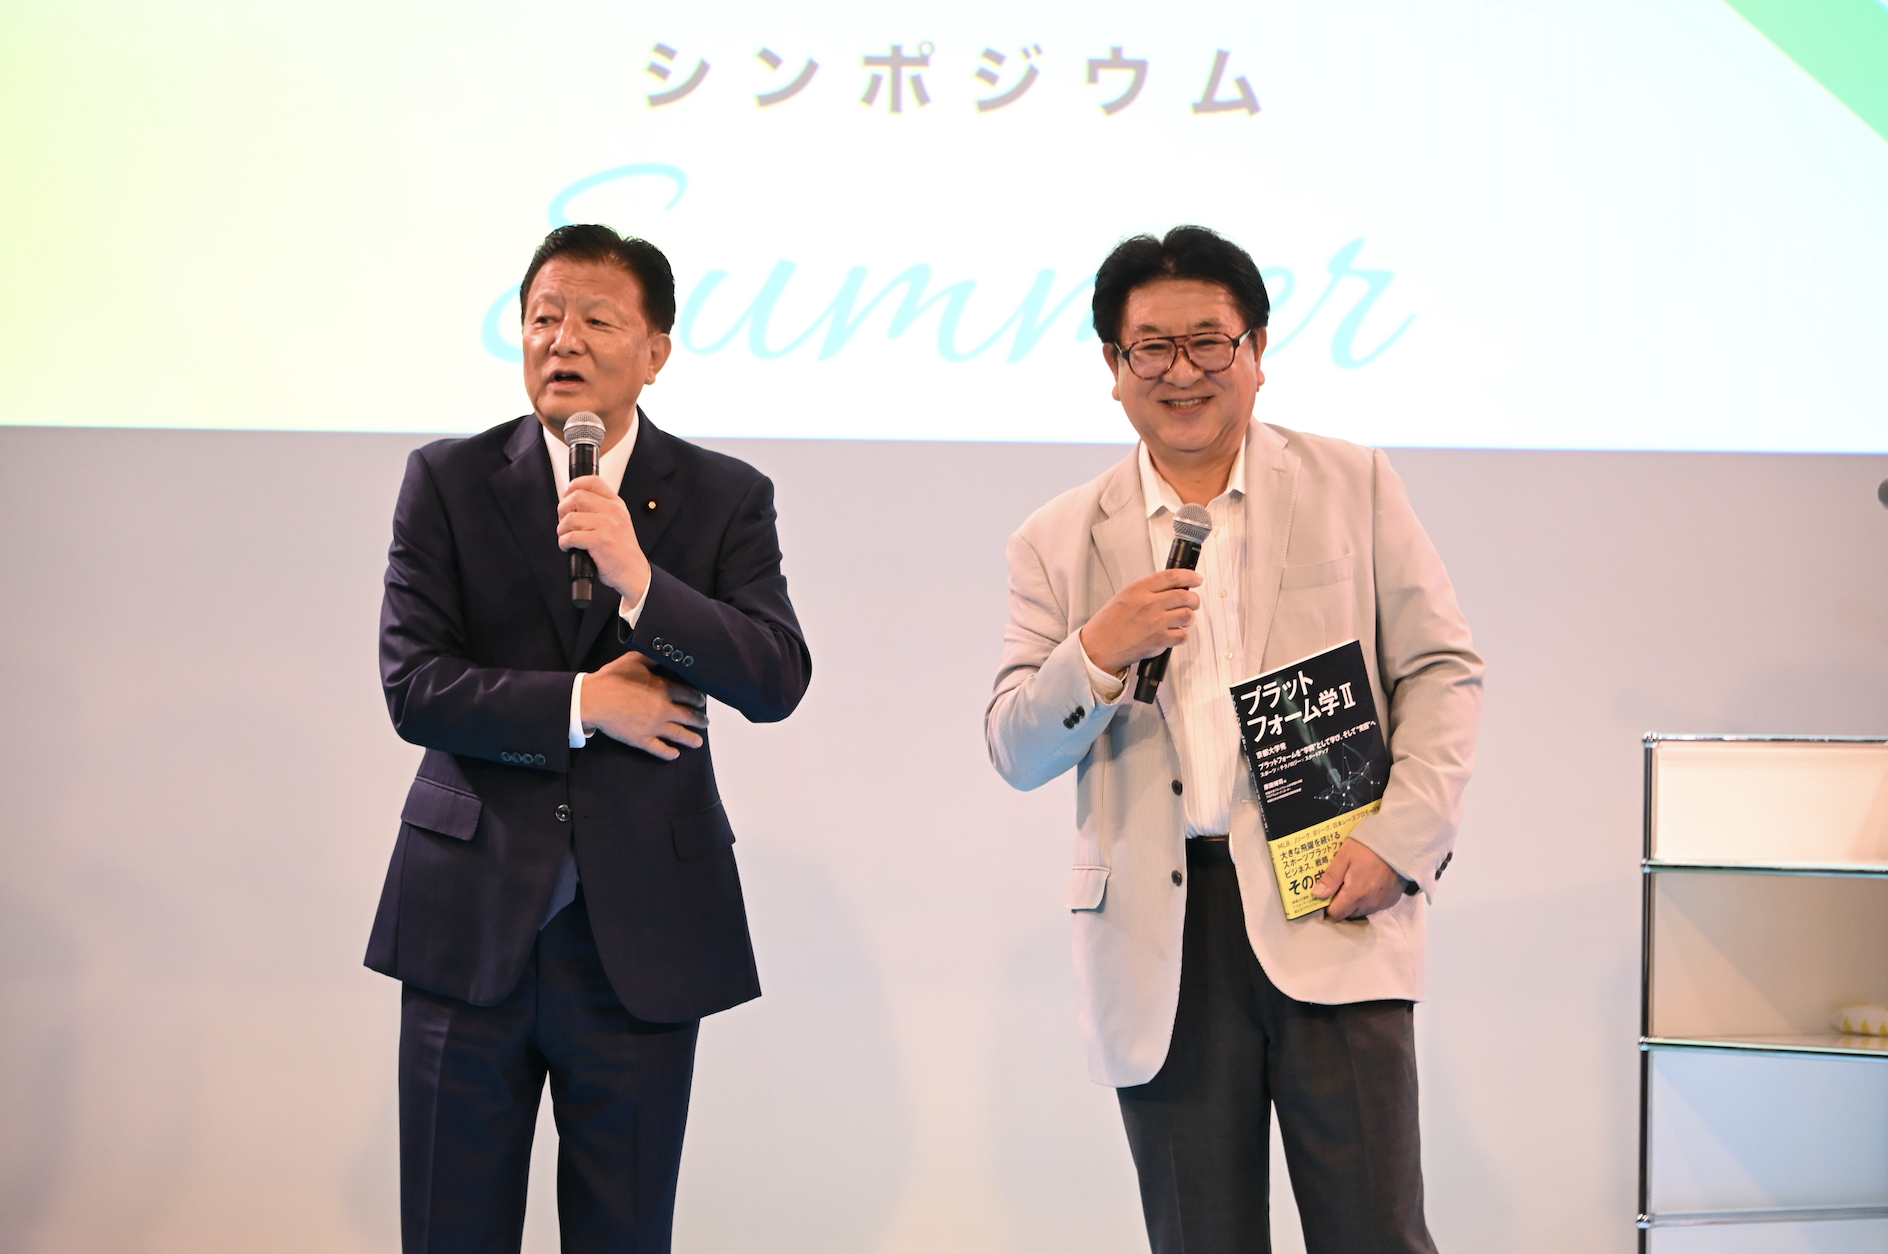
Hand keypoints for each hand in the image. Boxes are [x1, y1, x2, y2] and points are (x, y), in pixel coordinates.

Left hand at [557, 475, 651, 602]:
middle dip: (563, 509)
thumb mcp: (617, 522)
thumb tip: (570, 502)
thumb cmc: (621, 550)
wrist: (633, 571)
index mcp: (616, 504)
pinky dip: (564, 543)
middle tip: (564, 522)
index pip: (593, 482)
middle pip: (577, 497)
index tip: (567, 494)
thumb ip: (599, 509)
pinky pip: (571, 536)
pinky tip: (568, 547)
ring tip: (566, 536)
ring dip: (561, 529)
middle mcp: (612, 511)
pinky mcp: (600, 540)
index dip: (574, 485)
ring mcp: (607, 525)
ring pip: (570, 517)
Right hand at [580, 651, 706, 760]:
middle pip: (688, 716)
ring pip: (678, 734)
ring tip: (698, 742)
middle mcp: (663, 709)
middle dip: (699, 720)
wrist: (593, 699)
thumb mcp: (634, 660)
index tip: (702, 702)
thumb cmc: (612, 678)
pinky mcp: (641, 740)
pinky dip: (669, 753)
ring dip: (691, 738)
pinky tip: (675, 754)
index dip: (698, 699)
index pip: (689, 695)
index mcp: (663, 689)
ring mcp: (653, 727)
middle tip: (705, 722)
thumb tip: (664, 652)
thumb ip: (653, 657)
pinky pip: (659, 749)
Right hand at [1078, 569, 1203, 675]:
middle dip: (1194, 599)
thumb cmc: (1108, 624)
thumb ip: (1146, 591)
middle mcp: (1149, 604)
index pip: (1172, 576)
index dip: (1189, 576)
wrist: (1100, 647)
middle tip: (1193, 602)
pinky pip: (1182, 635)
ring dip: (1189, 617)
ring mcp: (1156, 622)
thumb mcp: (1124, 597)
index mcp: (1139, 589)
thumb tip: (1168, 589)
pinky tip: (1174, 634)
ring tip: (1183, 619)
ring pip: (1187, 615)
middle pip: (1185, 596)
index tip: (1196, 579)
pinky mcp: (1159, 640)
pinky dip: (1182, 635)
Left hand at [1312, 838, 1407, 920]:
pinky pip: (1375, 906)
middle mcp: (1369, 903)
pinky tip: (1370, 884)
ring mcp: (1382, 903)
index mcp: (1355, 894)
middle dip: (1342, 904)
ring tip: (1357, 883)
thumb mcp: (1344, 856)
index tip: (1329, 893)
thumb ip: (1331, 877)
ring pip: (1362, 911)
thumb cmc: (1368, 847)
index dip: (1329, 905)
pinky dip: (1370, 899)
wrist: (1398, 843)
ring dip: (1356, 902)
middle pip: (1349, 914)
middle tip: (1342, 885)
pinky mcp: (1392, 900)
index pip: (1336, 914)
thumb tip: (1318, 894)